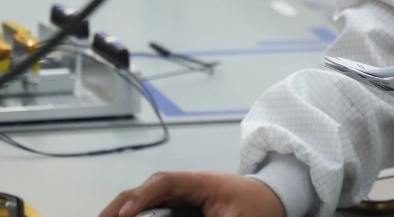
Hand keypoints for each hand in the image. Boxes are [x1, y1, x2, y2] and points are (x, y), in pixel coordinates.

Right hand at [99, 171, 285, 216]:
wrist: (273, 198)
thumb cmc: (258, 205)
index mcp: (201, 181)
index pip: (164, 182)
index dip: (142, 197)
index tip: (126, 214)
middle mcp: (186, 185)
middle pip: (145, 190)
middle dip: (121, 206)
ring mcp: (182, 196)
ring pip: (145, 201)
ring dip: (124, 211)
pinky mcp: (181, 208)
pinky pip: (154, 211)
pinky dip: (137, 216)